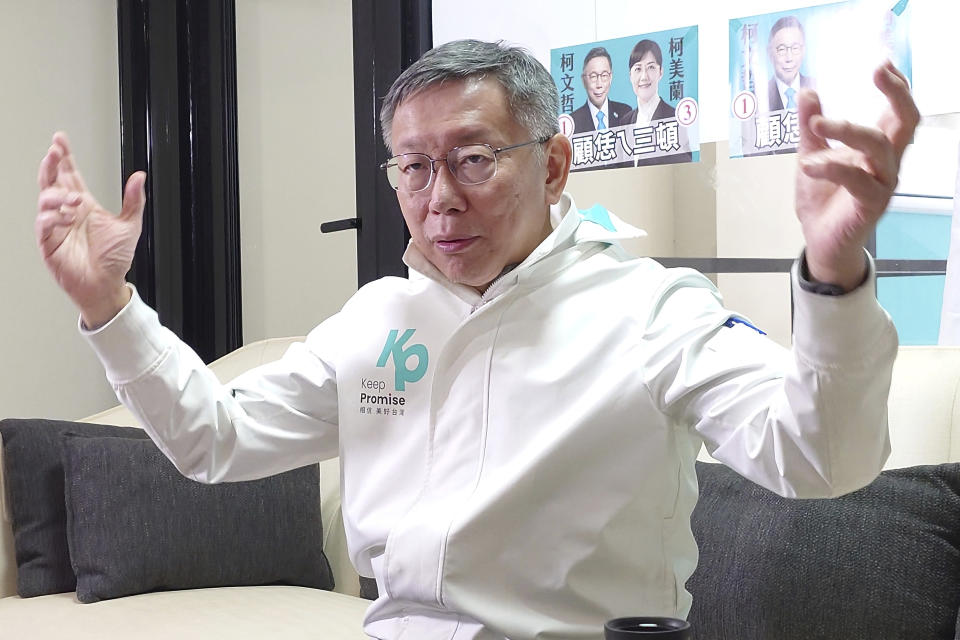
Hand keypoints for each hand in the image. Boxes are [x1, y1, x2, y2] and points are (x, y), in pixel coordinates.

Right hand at [35, 132, 146, 326]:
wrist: (107, 285)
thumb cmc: (115, 258)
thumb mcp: (130, 225)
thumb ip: (134, 200)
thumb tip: (139, 176)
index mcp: (84, 205)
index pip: (70, 175)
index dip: (64, 157)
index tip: (60, 140)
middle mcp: (67, 212)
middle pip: (52, 180)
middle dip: (51, 164)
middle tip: (55, 151)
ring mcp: (56, 226)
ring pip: (45, 199)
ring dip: (58, 194)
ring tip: (75, 199)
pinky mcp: (48, 243)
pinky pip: (43, 224)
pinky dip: (53, 217)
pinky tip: (68, 217)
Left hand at [795, 61, 919, 290]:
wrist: (819, 239)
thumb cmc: (822, 198)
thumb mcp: (811, 156)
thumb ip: (811, 128)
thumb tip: (808, 92)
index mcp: (877, 148)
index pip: (898, 112)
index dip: (897, 87)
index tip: (884, 63)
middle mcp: (886, 162)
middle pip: (907, 122)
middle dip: (897, 94)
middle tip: (878, 72)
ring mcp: (882, 183)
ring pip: (880, 146)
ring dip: (848, 129)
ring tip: (818, 125)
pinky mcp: (871, 204)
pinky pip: (858, 179)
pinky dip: (831, 167)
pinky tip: (808, 165)